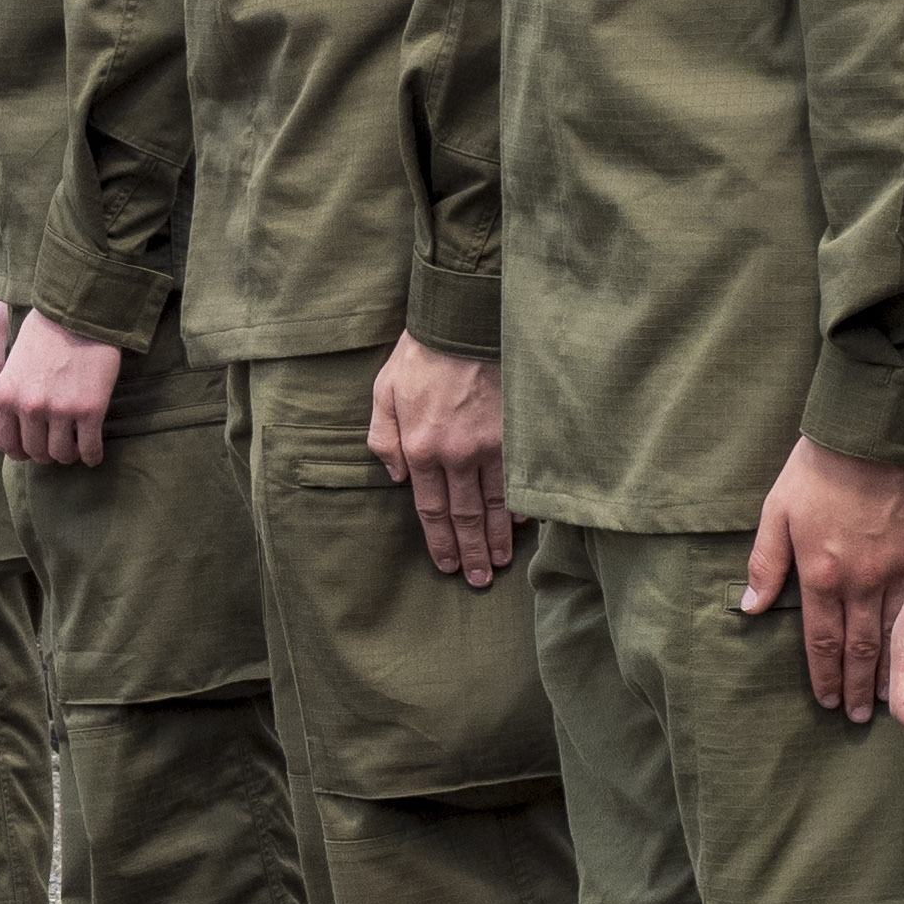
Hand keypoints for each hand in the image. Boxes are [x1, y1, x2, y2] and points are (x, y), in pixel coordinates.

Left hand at [0, 303, 123, 470]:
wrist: (81, 311)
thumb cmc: (45, 330)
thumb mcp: (9, 358)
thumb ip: (6, 392)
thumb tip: (9, 426)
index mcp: (4, 394)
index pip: (5, 443)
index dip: (20, 451)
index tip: (31, 448)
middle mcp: (28, 406)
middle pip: (35, 452)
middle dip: (46, 453)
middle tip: (57, 444)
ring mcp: (59, 409)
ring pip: (61, 455)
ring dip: (69, 455)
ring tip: (75, 445)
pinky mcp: (90, 410)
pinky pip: (89, 449)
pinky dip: (92, 456)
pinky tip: (93, 453)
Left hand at [365, 336, 516, 587]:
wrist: (464, 322)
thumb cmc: (420, 356)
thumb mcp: (383, 392)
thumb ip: (383, 439)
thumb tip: (395, 478)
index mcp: (419, 448)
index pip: (430, 508)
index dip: (439, 541)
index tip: (446, 565)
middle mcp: (455, 454)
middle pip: (464, 516)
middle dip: (470, 552)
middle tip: (479, 581)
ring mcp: (489, 445)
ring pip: (494, 504)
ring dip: (496, 538)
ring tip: (499, 563)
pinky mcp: (514, 433)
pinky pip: (517, 479)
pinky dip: (519, 506)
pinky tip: (520, 526)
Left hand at [745, 440, 903, 723]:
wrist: (872, 435)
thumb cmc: (817, 470)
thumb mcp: (776, 512)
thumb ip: (766, 564)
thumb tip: (752, 607)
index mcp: (822, 574)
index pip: (822, 641)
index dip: (824, 675)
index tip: (826, 701)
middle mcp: (862, 581)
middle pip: (859, 647)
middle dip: (856, 686)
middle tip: (857, 716)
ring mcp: (897, 570)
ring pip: (893, 634)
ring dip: (887, 669)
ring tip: (885, 697)